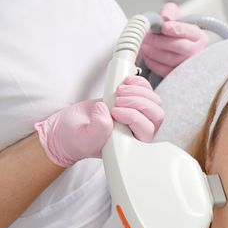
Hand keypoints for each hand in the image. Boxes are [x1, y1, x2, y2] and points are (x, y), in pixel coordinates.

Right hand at [35, 76, 162, 166]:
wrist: (70, 129)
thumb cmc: (77, 139)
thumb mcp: (85, 138)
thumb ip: (98, 129)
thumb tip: (107, 110)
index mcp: (132, 145)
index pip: (146, 130)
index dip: (134, 117)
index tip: (114, 112)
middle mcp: (138, 132)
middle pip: (156, 115)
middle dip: (139, 102)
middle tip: (118, 99)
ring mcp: (138, 116)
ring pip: (154, 101)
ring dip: (139, 91)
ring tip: (119, 90)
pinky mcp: (132, 103)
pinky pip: (146, 91)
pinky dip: (139, 83)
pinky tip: (126, 82)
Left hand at [141, 2, 207, 76]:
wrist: (173, 46)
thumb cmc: (174, 33)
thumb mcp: (174, 16)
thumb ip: (170, 12)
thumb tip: (166, 18)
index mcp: (199, 37)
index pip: (189, 32)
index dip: (175, 30)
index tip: (163, 27)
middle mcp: (197, 52)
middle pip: (180, 47)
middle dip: (160, 42)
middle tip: (146, 37)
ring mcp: (188, 66)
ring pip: (171, 60)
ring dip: (153, 52)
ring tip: (144, 45)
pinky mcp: (178, 76)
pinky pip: (164, 71)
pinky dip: (152, 62)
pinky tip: (147, 55)